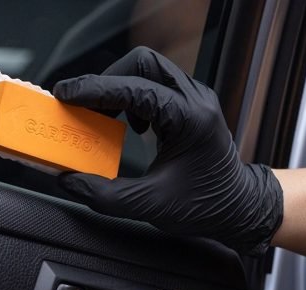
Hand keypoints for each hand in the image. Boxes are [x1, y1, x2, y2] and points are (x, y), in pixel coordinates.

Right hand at [53, 46, 282, 255]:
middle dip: (107, 81)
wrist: (239, 209)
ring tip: (105, 117)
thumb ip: (105, 195)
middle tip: (84, 107)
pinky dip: (135, 98)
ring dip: (120, 89)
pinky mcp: (193, 107)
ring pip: (150, 71)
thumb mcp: (150, 206)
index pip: (133, 88)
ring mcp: (196, 100)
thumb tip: (70, 182)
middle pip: (143, 63)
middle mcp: (196, 100)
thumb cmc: (206, 207)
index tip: (65, 94)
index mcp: (190, 119)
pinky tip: (131, 124)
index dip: (94, 89)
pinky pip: (158, 87)